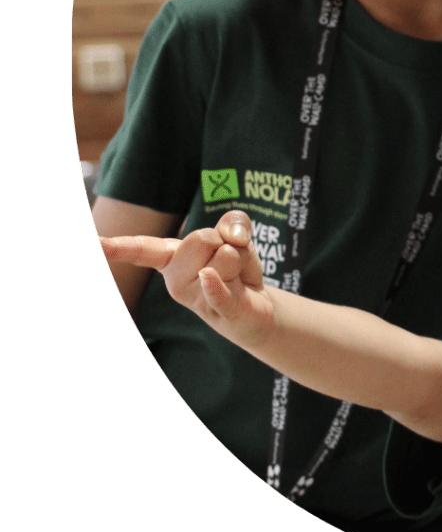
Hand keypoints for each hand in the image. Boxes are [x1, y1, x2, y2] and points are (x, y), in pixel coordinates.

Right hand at [98, 210, 273, 347]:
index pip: (142, 248)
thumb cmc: (237, 268)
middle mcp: (176, 280)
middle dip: (226, 240)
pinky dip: (213, 284)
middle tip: (230, 260)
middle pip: (202, 237)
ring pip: (225, 254)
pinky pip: (215, 291)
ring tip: (238, 276)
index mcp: (172, 257)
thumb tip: (232, 238)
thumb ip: (233, 222)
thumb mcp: (235, 235)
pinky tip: (207, 277)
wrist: (258, 306)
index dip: (116, 247)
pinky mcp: (219, 309)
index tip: (93, 244)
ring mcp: (195, 298)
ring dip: (242, 259)